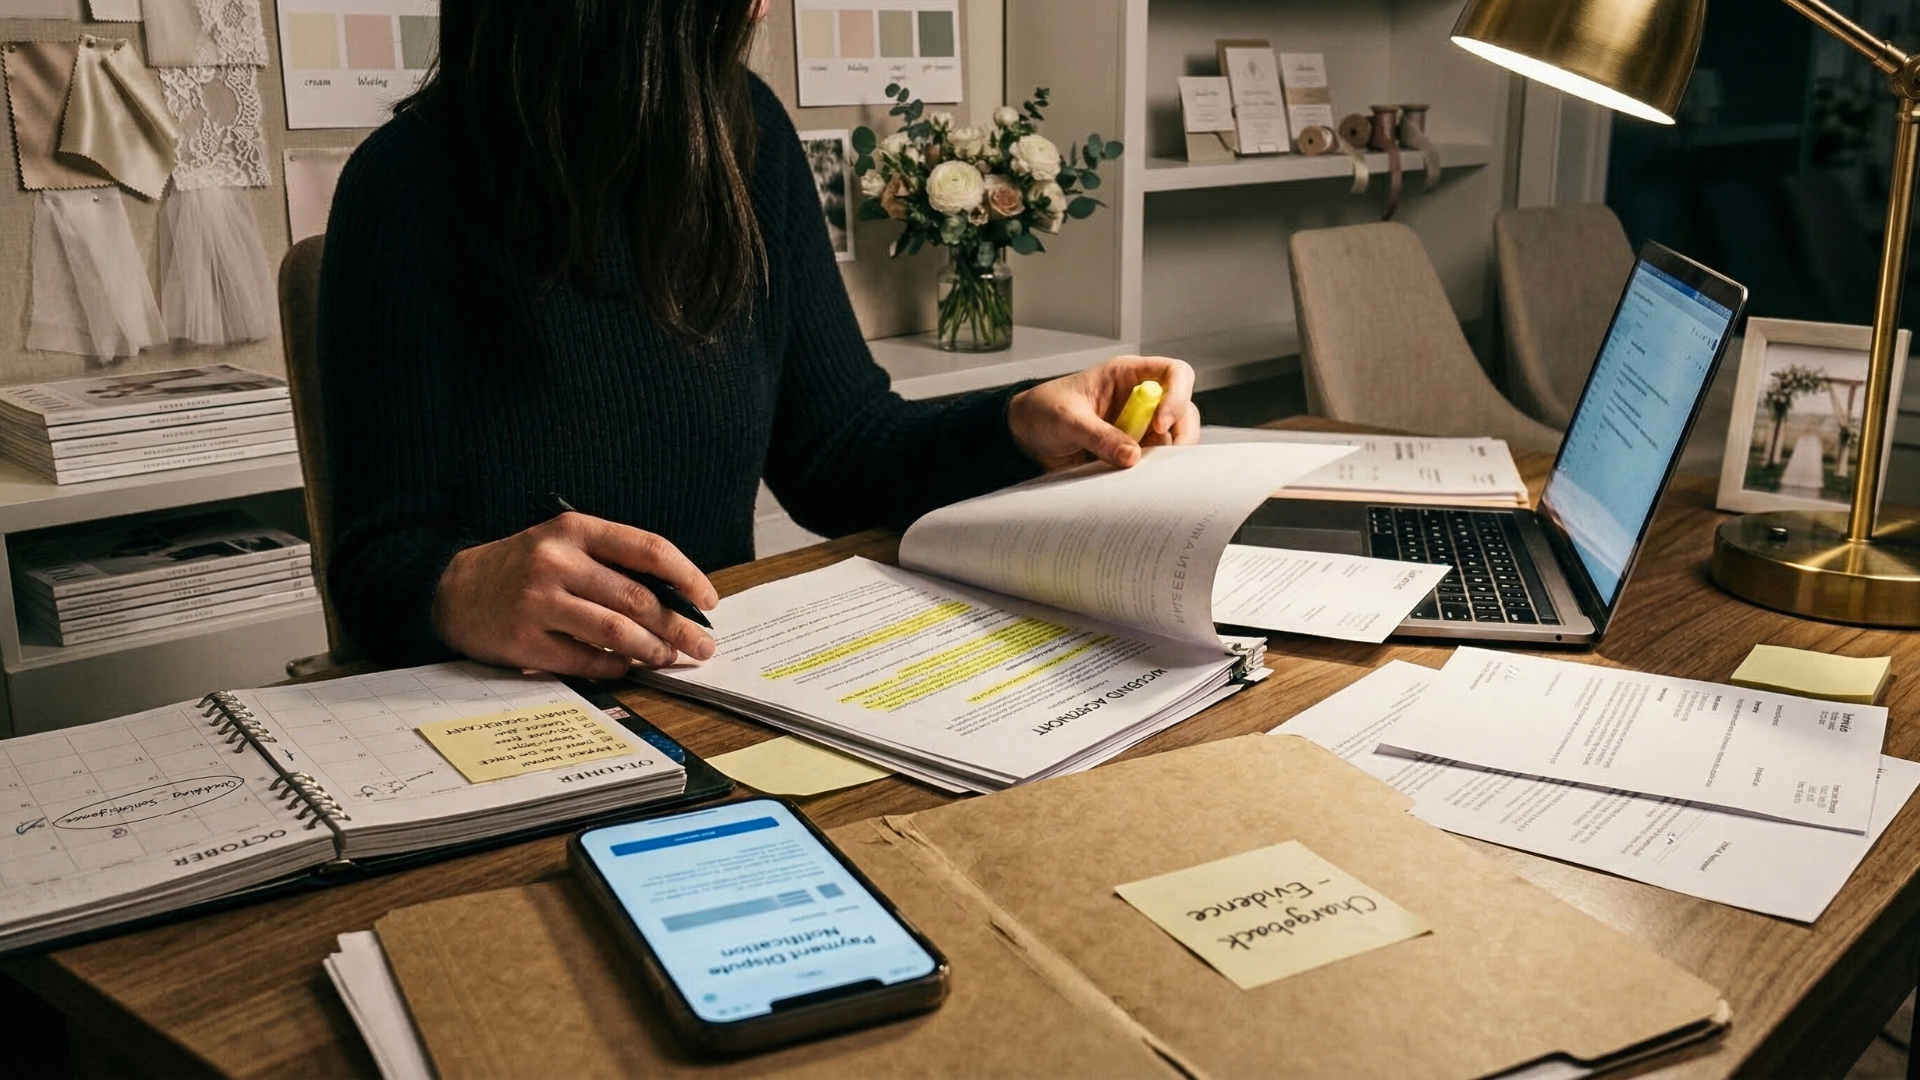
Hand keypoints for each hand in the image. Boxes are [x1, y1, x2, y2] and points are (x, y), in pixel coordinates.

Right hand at [432, 513, 719, 678]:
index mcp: (574, 530)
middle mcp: (557, 562)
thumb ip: (611, 563)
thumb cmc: (520, 567)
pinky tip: (627, 666)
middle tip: (702, 645)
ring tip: (668, 657)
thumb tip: (675, 599)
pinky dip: (615, 667)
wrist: (450, 590)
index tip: (708, 601)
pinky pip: (586, 660)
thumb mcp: (561, 544)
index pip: (648, 549)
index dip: (688, 577)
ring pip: (617, 632)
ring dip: (653, 650)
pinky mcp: (525, 641)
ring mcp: (539, 602)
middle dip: (680, 626)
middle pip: (638, 599)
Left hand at [1006, 355, 1200, 470]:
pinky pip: (1153, 462)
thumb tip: (1132, 456)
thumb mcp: (1066, 419)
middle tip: (1163, 458)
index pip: (1175, 374)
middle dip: (1181, 435)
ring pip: (1172, 441)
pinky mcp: (1132, 451)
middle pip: (1184, 411)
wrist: (1024, 436)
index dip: (1177, 396)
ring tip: (1140, 471)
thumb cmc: (1042, 410)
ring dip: (1163, 457)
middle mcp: (1141, 399)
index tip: (1160, 424)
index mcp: (1128, 375)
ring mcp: (1139, 427)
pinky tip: (1135, 480)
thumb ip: (1098, 435)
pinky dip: (1150, 472)